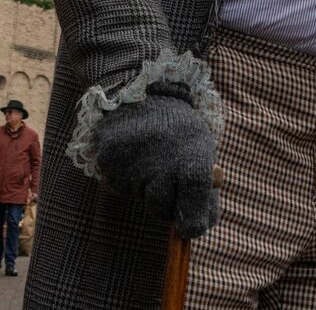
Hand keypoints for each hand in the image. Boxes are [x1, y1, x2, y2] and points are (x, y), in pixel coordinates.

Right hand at [95, 94, 218, 237]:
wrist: (143, 88)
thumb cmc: (178, 124)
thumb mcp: (202, 149)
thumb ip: (205, 188)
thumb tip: (199, 225)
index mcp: (193, 169)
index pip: (193, 220)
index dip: (192, 226)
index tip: (190, 225)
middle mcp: (162, 173)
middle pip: (163, 211)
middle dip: (167, 201)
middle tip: (168, 175)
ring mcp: (134, 169)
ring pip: (140, 198)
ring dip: (145, 186)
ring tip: (150, 156)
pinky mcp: (109, 164)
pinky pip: (119, 185)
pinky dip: (127, 175)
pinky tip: (134, 153)